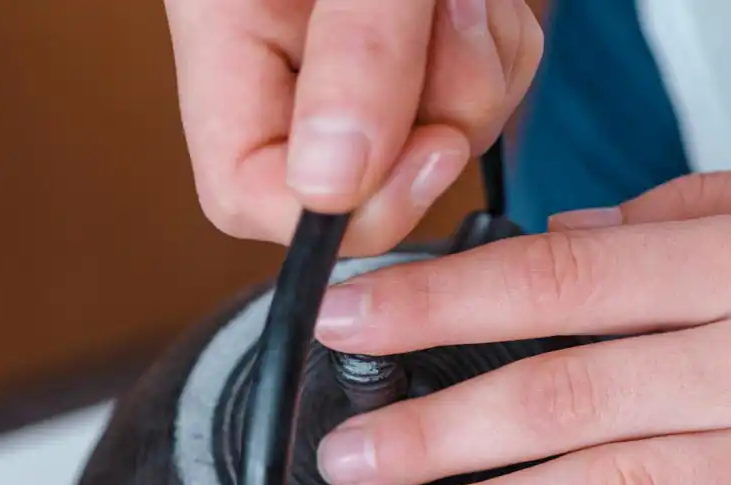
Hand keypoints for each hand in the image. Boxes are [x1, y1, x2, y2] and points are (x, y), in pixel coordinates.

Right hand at [163, 0, 540, 253]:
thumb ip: (355, 52)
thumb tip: (330, 185)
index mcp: (229, 32)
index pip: (248, 195)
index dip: (337, 213)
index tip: (421, 153)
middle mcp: (290, 60)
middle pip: (360, 184)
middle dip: (435, 123)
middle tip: (449, 25)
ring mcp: (361, 61)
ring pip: (436, 140)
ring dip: (480, 77)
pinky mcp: (422, 47)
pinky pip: (481, 97)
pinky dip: (501, 52)